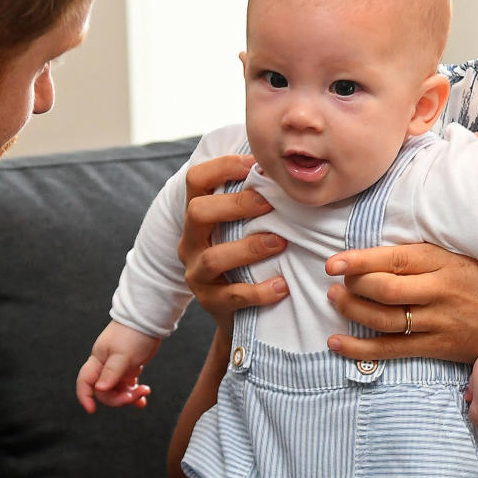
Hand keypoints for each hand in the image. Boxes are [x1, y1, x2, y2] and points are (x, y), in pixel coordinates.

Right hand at [75, 321, 158, 412]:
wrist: (149, 320)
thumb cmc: (134, 334)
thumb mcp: (123, 355)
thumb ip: (111, 372)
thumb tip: (99, 389)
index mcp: (98, 360)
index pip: (85, 382)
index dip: (85, 396)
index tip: (92, 410)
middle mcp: (105, 366)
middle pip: (104, 391)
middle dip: (119, 398)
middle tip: (136, 395)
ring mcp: (117, 368)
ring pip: (117, 390)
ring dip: (129, 396)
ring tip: (144, 392)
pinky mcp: (129, 367)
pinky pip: (128, 385)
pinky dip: (134, 392)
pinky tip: (143, 399)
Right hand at [177, 154, 288, 328]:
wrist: (237, 313)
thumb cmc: (247, 257)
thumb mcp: (243, 226)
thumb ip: (255, 199)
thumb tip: (287, 165)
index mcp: (198, 216)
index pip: (196, 180)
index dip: (222, 166)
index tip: (254, 164)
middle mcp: (191, 241)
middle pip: (197, 212)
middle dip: (235, 204)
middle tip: (270, 203)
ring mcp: (197, 273)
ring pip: (213, 257)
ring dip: (249, 248)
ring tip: (280, 243)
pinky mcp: (210, 302)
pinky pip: (232, 296)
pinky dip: (259, 291)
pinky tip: (282, 286)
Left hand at [323, 243, 477, 362]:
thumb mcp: (458, 257)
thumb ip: (421, 256)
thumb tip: (376, 253)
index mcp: (442, 262)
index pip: (393, 259)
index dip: (359, 261)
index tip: (333, 263)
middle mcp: (438, 291)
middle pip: (384, 290)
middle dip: (352, 286)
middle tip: (335, 283)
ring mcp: (438, 322)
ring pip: (384, 320)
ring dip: (352, 311)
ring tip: (334, 301)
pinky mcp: (437, 347)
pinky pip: (392, 350)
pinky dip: (360, 348)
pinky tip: (337, 343)